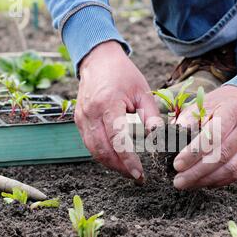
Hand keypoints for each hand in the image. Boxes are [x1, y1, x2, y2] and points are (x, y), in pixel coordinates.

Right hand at [76, 41, 162, 182]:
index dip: (128, 160)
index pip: (117, 140)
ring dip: (111, 164)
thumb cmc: (123, 74)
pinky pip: (89, 144)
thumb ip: (151, 115)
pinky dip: (102, 155)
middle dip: (120, 168)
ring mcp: (82, 117)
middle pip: (103, 150)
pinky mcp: (79, 120)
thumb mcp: (143, 91)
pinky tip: (116, 159)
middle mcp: (91, 113)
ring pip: (94, 151)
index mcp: (108, 104)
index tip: (139, 173)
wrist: (98, 59)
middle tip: (137, 177)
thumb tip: (158, 137)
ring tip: (128, 171)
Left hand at [173, 85, 236, 188]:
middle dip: (197, 172)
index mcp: (233, 111)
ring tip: (187, 184)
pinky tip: (203, 182)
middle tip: (178, 181)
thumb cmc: (222, 104)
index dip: (194, 153)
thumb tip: (172, 137)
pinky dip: (218, 181)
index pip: (212, 136)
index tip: (177, 164)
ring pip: (230, 169)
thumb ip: (189, 119)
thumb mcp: (205, 103)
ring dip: (206, 180)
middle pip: (221, 156)